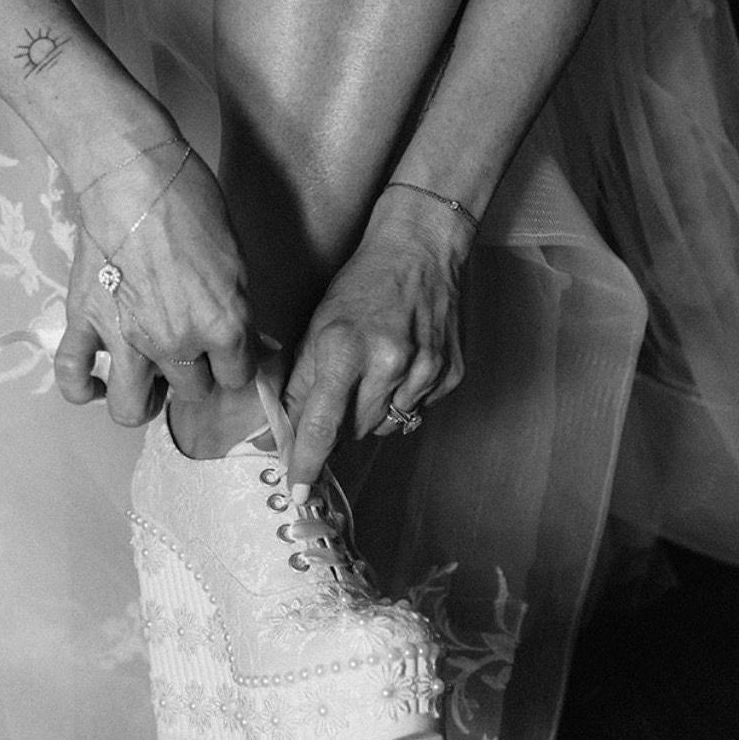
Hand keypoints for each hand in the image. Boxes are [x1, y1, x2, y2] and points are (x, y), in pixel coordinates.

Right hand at [53, 138, 257, 423]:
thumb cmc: (193, 202)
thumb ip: (235, 306)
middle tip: (188, 349)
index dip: (235, 363)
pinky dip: (82, 388)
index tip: (229, 351)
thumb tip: (238, 337)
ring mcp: (126, 339)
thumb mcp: (236, 257)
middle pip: (192, 392)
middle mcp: (176, 344)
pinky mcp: (84, 323)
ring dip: (144, 397)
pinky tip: (96, 380)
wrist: (132, 174)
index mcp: (223, 325)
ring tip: (147, 376)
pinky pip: (72, 378)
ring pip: (133, 408)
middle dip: (194, 374)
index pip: (239, 376)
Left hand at [282, 190, 469, 493]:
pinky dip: (402, 398)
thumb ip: (302, 380)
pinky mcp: (450, 374)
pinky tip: (401, 364)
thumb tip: (288, 431)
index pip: (322, 425)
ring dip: (370, 411)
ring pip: (385, 425)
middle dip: (338, 424)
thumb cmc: (361, 283)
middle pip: (353, 431)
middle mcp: (389, 364)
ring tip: (372, 369)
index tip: (298, 490)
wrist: (421, 249)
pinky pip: (416, 409)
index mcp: (345, 349)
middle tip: (337, 391)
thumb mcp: (318, 324)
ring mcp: (425, 371)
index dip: (307, 462)